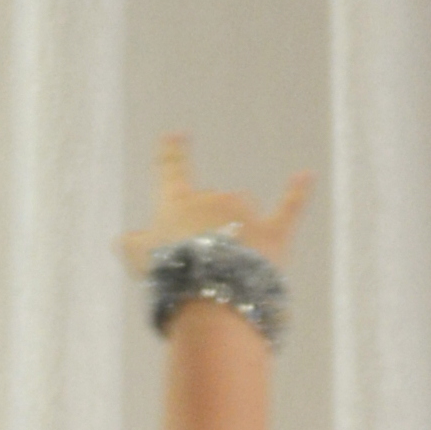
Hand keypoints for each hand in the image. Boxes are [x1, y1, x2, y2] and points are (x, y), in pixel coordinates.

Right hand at [118, 130, 311, 272]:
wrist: (209, 294)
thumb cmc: (170, 278)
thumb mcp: (140, 262)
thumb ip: (134, 245)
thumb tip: (124, 239)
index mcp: (178, 202)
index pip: (172, 171)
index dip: (172, 154)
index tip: (175, 135)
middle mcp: (213, 197)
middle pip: (207, 210)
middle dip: (202, 235)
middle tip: (192, 271)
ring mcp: (244, 213)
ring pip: (238, 218)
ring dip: (232, 239)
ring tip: (221, 276)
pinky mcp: (273, 231)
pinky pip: (289, 206)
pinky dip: (297, 191)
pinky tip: (306, 176)